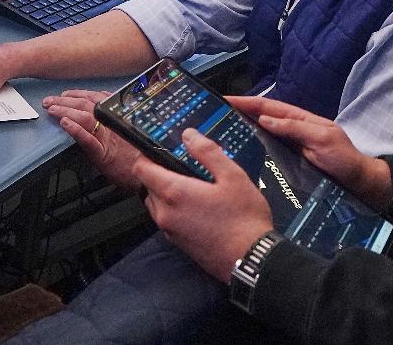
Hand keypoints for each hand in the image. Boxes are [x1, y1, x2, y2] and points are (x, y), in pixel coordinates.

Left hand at [44, 90, 142, 191]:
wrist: (152, 175)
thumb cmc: (138, 158)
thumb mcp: (128, 135)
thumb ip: (116, 123)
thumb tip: (102, 115)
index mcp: (117, 118)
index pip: (96, 98)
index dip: (79, 94)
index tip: (66, 93)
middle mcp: (112, 124)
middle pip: (87, 105)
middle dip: (66, 100)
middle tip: (50, 100)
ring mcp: (107, 138)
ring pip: (85, 118)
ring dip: (65, 110)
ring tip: (52, 108)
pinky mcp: (103, 154)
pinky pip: (87, 139)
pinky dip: (75, 129)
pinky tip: (64, 123)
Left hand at [135, 129, 273, 281]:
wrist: (250, 258)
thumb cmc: (243, 215)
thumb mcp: (232, 176)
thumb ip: (207, 152)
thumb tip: (187, 134)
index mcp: (174, 192)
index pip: (141, 169)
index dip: (145, 154)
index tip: (159, 147)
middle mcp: (165, 213)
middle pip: (148, 186)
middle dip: (159, 172)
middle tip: (183, 164)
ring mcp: (169, 231)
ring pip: (156, 204)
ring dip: (166, 191)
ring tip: (192, 184)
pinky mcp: (177, 243)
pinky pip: (166, 219)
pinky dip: (174, 208)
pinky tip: (198, 206)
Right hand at [232, 96, 392, 210]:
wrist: (360, 184)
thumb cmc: (345, 160)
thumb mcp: (323, 140)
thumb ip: (296, 128)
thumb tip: (264, 117)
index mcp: (301, 120)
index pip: (269, 106)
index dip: (247, 102)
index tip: (224, 99)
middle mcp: (293, 131)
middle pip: (262, 118)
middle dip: (239, 114)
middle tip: (213, 117)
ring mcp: (291, 147)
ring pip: (262, 136)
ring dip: (242, 132)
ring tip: (218, 135)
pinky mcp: (290, 164)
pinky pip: (268, 153)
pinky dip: (253, 150)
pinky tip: (239, 158)